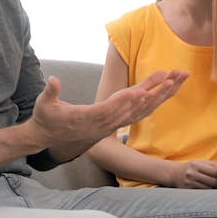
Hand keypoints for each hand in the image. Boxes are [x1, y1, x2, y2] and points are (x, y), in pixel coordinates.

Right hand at [29, 69, 188, 146]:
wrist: (47, 138)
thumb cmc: (46, 119)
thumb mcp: (45, 105)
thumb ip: (50, 92)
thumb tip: (53, 80)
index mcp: (88, 118)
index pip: (111, 108)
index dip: (126, 100)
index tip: (141, 91)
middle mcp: (101, 124)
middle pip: (130, 108)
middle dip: (150, 93)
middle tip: (168, 79)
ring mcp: (106, 126)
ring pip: (135, 112)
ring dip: (154, 97)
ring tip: (171, 82)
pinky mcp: (108, 126)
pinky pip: (131, 116)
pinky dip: (145, 106)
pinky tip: (157, 96)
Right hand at [171, 160, 216, 188]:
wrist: (174, 173)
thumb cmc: (190, 167)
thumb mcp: (200, 162)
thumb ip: (213, 164)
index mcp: (196, 164)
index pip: (214, 171)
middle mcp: (192, 173)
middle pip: (212, 180)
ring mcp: (190, 182)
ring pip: (208, 187)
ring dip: (215, 187)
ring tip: (216, 185)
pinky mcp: (188, 190)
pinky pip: (203, 192)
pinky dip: (208, 190)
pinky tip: (208, 188)